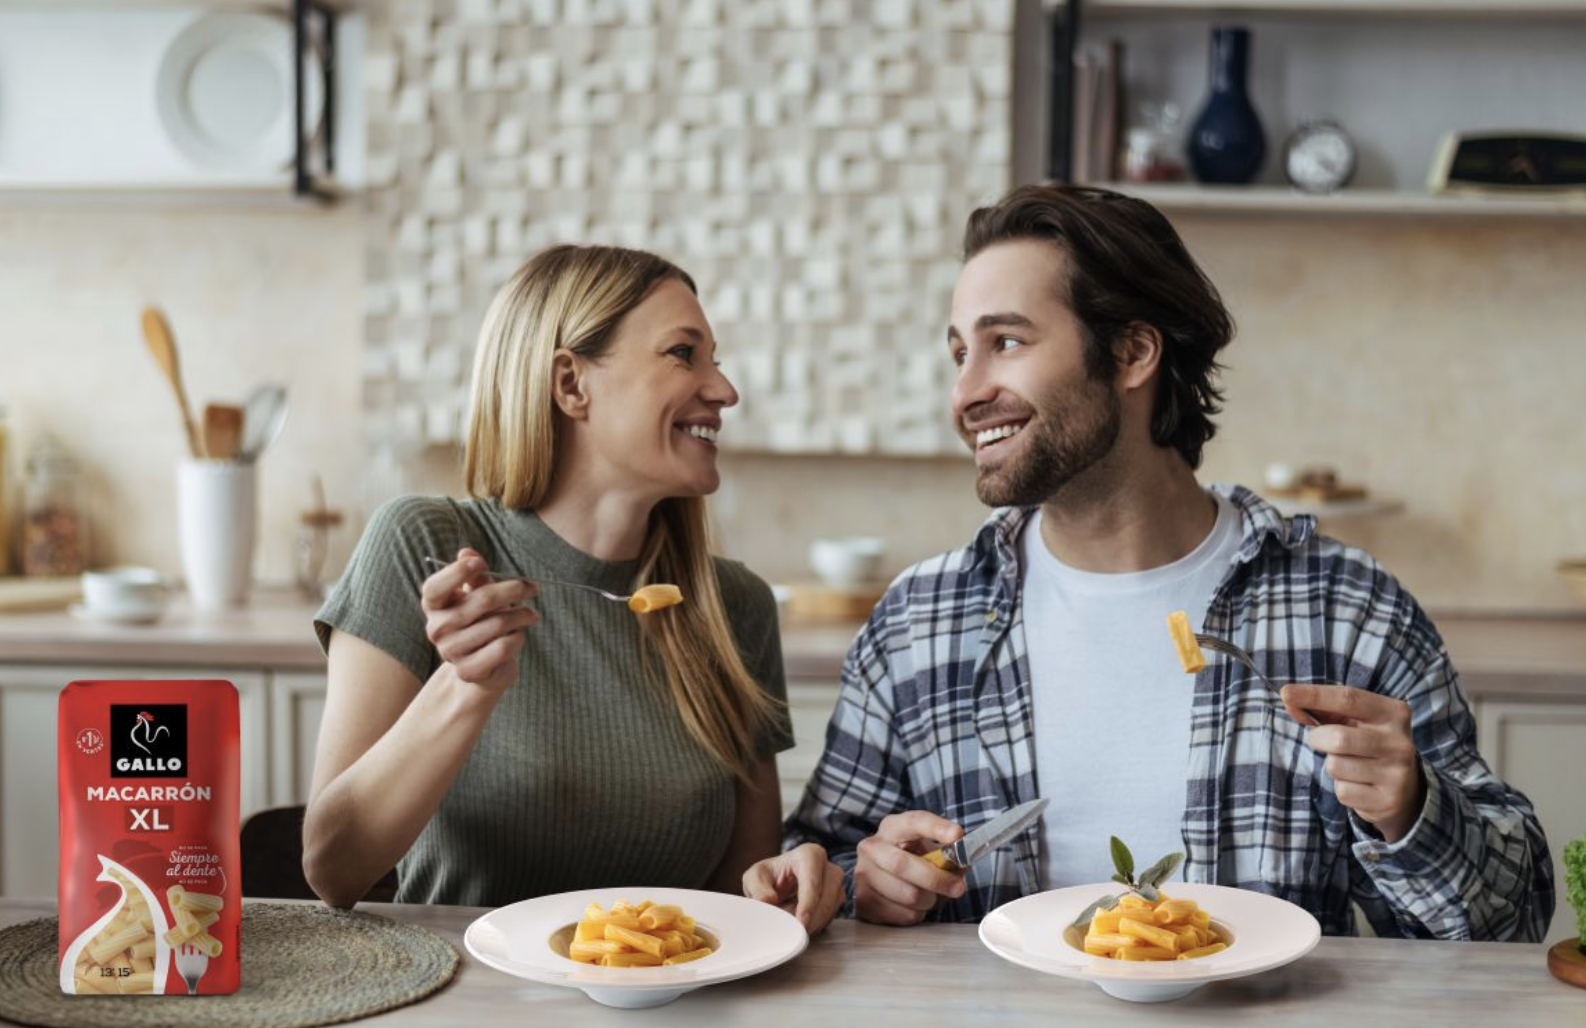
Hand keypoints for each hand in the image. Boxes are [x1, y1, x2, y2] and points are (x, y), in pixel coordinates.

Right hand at [421, 548, 538, 691]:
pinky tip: (518, 636)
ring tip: (530, 615)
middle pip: (481, 600)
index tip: (480, 562)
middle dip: (514, 589)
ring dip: (522, 616)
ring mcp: (450, 652)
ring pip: (498, 624)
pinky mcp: (468, 671)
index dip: (456, 572)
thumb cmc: (482, 623)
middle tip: (533, 588)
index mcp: (434, 606)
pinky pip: (503, 647)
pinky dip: (518, 638)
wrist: (484, 667)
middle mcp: (437, 629)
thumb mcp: (478, 596)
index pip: (436, 587)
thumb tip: (467, 551)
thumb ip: (475, 576)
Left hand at [741, 843, 844, 934]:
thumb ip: (758, 889)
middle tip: (790, 930)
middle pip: (825, 899)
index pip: (813, 882)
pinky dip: (814, 926)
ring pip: (829, 911)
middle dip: (808, 919)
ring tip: (790, 927)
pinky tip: (800, 925)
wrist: (779, 882)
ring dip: (810, 924)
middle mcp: (828, 867)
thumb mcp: (754, 878)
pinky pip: (829, 918)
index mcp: (810, 854)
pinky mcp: (837, 900)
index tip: (801, 921)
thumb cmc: (769, 876)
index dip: (808, 903)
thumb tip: (767, 900)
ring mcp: (836, 884)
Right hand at [854, 811, 967, 924]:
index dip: (936, 828)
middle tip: (957, 888)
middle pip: (902, 864)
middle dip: (936, 879)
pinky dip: (917, 914)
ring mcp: (864, 874)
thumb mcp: (929, 850)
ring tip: (929, 896)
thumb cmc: (912, 861)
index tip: (957, 836)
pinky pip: (904, 914)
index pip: (914, 822)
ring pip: (908, 895)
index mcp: (892, 827)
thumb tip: (962, 863)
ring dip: (929, 900)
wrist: (881, 878)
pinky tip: (913, 906)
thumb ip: (949, 855)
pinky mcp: (865, 901)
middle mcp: (872, 847)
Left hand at [1282, 683, 1425, 843]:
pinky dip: (1341, 787)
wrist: (1406, 789)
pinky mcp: (1388, 800)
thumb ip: (1324, 710)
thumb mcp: (1355, 722)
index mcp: (1393, 713)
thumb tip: (1290, 701)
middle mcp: (1399, 742)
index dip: (1313, 695)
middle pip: (1337, 737)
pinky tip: (1358, 784)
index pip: (1348, 698)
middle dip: (1318, 739)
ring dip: (1332, 766)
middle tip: (1321, 741)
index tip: (1285, 693)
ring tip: (1350, 765)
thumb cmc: (1369, 745)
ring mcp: (1396, 773)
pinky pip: (1342, 791)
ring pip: (1335, 766)